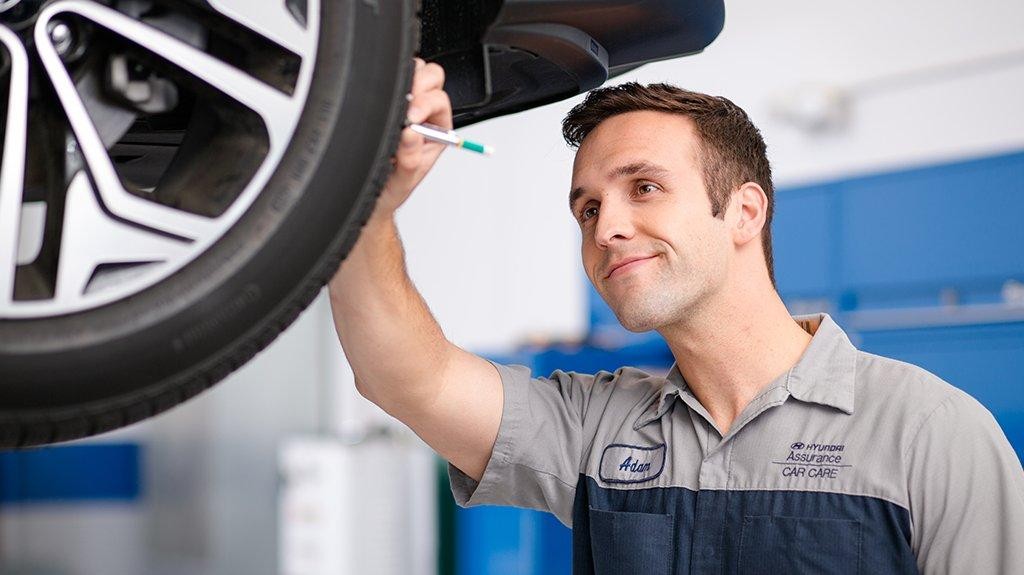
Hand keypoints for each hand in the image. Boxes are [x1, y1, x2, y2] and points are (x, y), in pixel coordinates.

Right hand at [373, 58, 452, 218]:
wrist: (372, 195)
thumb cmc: (392, 186)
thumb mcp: (403, 181)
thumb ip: (410, 160)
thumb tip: (412, 134)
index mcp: (436, 129)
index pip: (439, 100)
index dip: (426, 103)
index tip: (411, 116)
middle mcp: (424, 112)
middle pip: (430, 77)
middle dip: (417, 84)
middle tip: (401, 101)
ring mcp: (404, 103)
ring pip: (411, 70)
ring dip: (401, 80)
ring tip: (387, 101)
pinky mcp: (383, 100)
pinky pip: (386, 78)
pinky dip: (380, 82)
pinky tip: (373, 97)